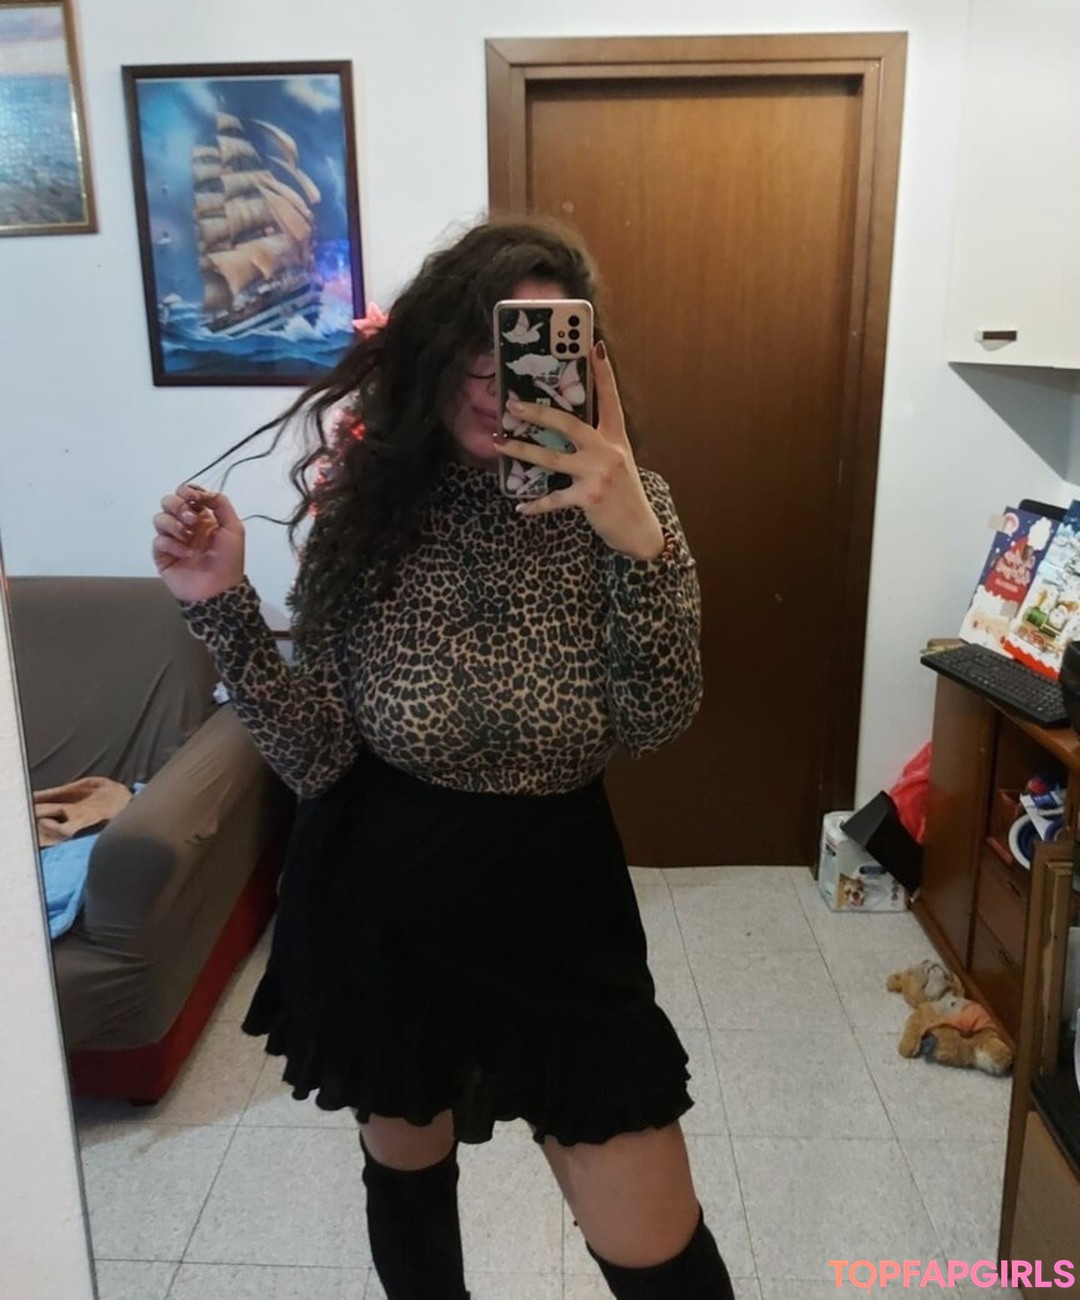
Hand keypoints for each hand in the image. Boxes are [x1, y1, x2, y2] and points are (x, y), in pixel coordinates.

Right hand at [152, 484, 245, 602]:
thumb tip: (205, 492)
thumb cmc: (229, 561)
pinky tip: (187, 554)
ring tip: (188, 537)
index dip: (187, 492)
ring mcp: (173, 540)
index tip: (195, 499)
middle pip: (169, 502)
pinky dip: (172, 545)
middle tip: (191, 520)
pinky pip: (158, 541)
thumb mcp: (234, 528)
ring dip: (173, 524)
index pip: (186, 494)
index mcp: (202, 518)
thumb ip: (221, 504)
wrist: (219, 589)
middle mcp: (186, 526)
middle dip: (178, 506)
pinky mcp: (162, 555)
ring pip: (159, 519)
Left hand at [496, 343, 665, 558]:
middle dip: (539, 413)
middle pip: (569, 424)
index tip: (594, 346)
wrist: (639, 530)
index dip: (603, 373)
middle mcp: (608, 451)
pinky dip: (536, 505)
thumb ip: (597, 444)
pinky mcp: (589, 497)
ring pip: (552, 458)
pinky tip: (521, 508)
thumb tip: (562, 429)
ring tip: (500, 443)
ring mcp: (598, 474)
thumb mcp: (618, 462)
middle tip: (513, 406)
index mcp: (616, 438)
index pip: (610, 399)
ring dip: (522, 450)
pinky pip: (555, 498)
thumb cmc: (623, 494)